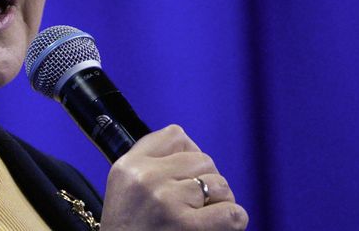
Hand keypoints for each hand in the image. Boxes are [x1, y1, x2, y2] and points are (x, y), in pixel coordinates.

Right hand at [99, 125, 247, 229]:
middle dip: (207, 182)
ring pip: (220, 184)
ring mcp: (167, 201)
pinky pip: (232, 213)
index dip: (188, 155)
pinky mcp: (187, 227)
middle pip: (203, 160)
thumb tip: (195, 152)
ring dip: (220, 204)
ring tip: (201, 221)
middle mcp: (145, 179)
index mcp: (128, 167)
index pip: (175, 136)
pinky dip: (233, 223)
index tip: (184, 178)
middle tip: (194, 207)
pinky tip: (216, 230)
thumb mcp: (125, 189)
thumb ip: (152, 164)